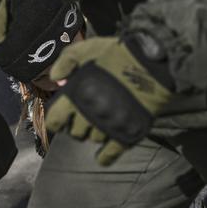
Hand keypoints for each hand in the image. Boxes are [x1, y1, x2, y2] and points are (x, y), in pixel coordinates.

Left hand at [44, 36, 173, 164]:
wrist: (152, 63)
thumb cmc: (117, 54)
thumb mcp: (87, 48)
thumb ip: (66, 61)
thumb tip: (54, 78)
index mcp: (75, 95)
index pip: (54, 120)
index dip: (55, 121)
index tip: (59, 119)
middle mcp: (88, 113)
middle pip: (74, 132)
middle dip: (74, 127)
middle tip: (81, 119)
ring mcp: (108, 124)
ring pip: (93, 139)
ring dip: (92, 135)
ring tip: (97, 125)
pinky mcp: (126, 131)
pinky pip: (112, 152)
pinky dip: (105, 158)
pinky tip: (101, 159)